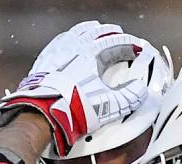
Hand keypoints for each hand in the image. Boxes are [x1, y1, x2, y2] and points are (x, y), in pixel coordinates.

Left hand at [0, 21, 148, 154]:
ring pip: (74, 34)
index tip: (136, 46)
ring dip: (88, 31)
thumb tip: (139, 91)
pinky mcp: (43, 63)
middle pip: (95, 33)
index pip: (114, 42)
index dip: (128, 43)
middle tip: (118, 33)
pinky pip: (56, 43)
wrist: (42, 115)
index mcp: (91, 55)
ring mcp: (56, 54)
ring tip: (94, 29)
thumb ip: (128, 97)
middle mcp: (73, 50)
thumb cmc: (71, 109)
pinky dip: (66, 38)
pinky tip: (66, 40)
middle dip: (110, 32)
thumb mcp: (108, 105)